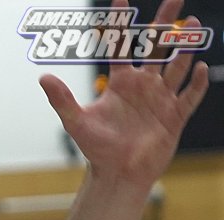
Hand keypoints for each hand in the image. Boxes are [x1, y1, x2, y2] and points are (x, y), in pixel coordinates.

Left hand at [39, 0, 208, 185]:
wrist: (118, 173)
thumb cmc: (97, 148)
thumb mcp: (76, 122)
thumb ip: (62, 99)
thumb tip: (43, 77)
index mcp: (121, 83)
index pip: (121, 46)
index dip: (121, 23)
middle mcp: (144, 85)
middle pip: (156, 47)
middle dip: (164, 23)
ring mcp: (162, 98)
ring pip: (177, 66)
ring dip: (184, 47)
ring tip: (191, 24)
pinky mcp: (175, 115)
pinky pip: (190, 95)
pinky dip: (196, 83)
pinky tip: (199, 69)